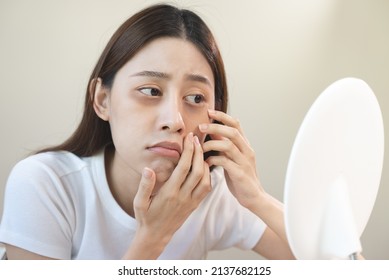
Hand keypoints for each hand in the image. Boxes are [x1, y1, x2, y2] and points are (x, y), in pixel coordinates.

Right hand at [126, 133, 210, 258]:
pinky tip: (204, 165)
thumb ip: (144, 185)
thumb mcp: (139, 202)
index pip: (183, 168)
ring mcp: (191, 201)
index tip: (188, 137)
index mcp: (169, 193)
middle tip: (196, 138)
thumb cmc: (145, 217)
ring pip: (205, 179)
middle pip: (197, 171)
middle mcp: (183, 197)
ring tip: (200, 149)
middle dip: (198, 152)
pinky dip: (208, 175)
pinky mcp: (195, 205)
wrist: (156, 236)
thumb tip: (148, 168)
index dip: (188, 151)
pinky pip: (207, 189)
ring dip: (205, 162)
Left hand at [200, 110, 262, 209]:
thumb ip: (224, 145)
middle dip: (215, 126)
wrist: (253, 197)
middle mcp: (246, 151)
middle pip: (233, 131)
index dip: (223, 116)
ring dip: (212, 143)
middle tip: (201, 126)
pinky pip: (225, 162)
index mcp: (245, 145)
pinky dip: (213, 159)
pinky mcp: (240, 173)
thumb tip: (212, 130)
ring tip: (201, 146)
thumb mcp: (232, 157)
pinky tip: (205, 162)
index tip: (209, 112)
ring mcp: (244, 162)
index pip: (236, 124)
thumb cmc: (240, 177)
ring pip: (229, 145)